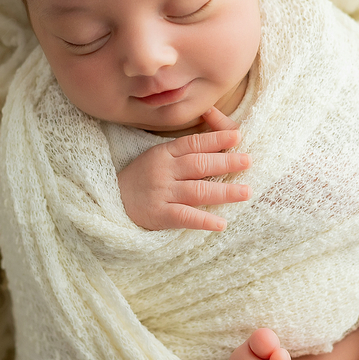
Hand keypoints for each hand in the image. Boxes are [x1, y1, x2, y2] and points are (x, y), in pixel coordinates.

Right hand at [118, 107, 250, 231]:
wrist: (110, 201)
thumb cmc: (141, 177)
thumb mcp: (158, 156)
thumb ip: (183, 149)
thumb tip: (214, 137)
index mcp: (164, 153)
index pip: (193, 143)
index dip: (215, 139)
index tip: (237, 136)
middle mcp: (164, 171)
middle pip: (198, 165)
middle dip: (225, 162)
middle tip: (247, 161)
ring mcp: (161, 193)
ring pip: (197, 191)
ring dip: (224, 192)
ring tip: (245, 192)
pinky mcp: (159, 215)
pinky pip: (184, 217)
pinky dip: (203, 220)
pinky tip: (221, 223)